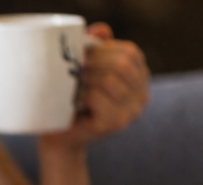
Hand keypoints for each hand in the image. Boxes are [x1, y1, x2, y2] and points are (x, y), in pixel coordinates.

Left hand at [43, 23, 148, 148]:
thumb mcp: (85, 71)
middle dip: (92, 63)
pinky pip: (97, 96)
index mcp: (140, 79)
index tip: (82, 57)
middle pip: (121, 63)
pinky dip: (80, 95)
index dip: (103, 50)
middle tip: (73, 73)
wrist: (59, 137)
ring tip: (72, 90)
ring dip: (84, 81)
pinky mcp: (117, 123)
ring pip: (109, 79)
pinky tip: (73, 103)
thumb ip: (96, 48)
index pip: (129, 52)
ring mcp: (133, 111)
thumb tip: (101, 30)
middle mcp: (143, 96)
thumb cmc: (71, 101)